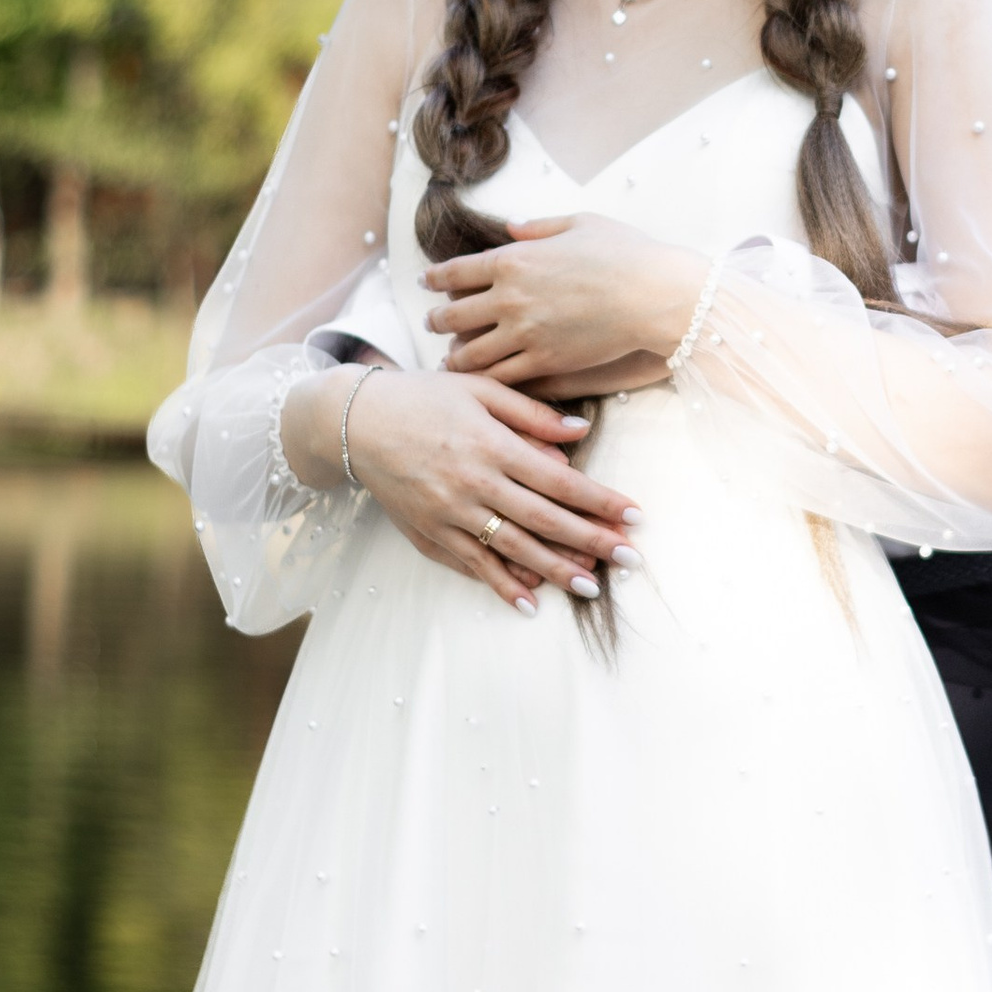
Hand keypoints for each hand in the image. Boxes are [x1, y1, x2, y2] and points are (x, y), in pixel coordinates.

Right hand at [287, 360, 637, 609]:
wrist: (356, 423)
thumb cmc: (424, 398)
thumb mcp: (480, 390)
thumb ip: (532, 414)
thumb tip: (581, 433)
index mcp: (492, 445)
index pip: (559, 480)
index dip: (601, 501)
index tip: (635, 516)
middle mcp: (473, 483)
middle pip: (543, 520)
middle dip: (591, 542)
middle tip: (631, 560)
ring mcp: (449, 513)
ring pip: (511, 549)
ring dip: (554, 571)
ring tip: (591, 587)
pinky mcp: (429, 533)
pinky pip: (471, 565)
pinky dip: (501, 585)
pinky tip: (530, 601)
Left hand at [428, 214, 702, 387]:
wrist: (654, 294)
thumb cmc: (624, 252)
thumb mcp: (579, 223)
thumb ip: (539, 226)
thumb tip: (511, 226)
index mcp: (512, 259)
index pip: (455, 271)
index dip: (434, 278)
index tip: (425, 282)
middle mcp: (509, 298)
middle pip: (453, 316)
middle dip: (437, 320)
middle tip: (432, 323)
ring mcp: (524, 334)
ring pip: (470, 354)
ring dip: (454, 357)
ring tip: (449, 360)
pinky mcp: (545, 362)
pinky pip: (502, 377)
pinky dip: (485, 380)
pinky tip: (480, 382)